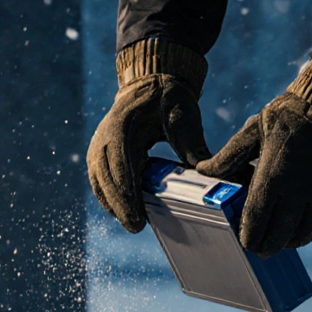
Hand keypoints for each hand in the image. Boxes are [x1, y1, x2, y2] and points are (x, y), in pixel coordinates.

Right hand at [88, 39, 210, 232]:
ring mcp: (98, 145)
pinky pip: (100, 180)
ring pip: (100, 181)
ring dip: (114, 203)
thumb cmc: (169, 100)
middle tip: (136, 227)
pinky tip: (123, 211)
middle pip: (106, 177)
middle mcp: (104, 136)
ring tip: (132, 223)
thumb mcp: (183, 118)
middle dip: (120, 205)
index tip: (136, 214)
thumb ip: (193, 146)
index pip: (118, 163)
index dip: (126, 191)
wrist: (151, 84)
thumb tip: (213, 177)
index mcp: (122, 125)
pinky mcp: (100, 154)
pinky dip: (110, 197)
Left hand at [197, 61, 311, 257]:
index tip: (246, 243)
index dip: (249, 238)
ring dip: (292, 241)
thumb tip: (203, 169)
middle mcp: (297, 193)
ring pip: (304, 235)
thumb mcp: (255, 129)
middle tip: (264, 249)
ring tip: (285, 240)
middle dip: (268, 246)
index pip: (255, 222)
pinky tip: (309, 231)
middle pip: (279, 236)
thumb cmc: (293, 112)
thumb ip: (230, 155)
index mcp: (271, 178)